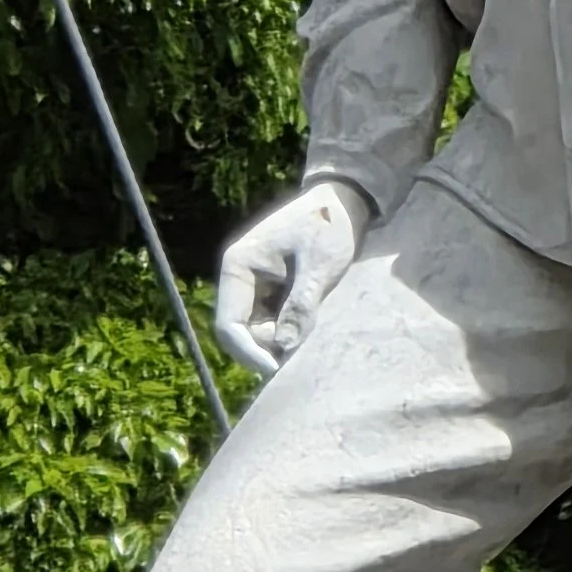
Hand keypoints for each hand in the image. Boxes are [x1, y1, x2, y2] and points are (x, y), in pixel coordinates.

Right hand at [213, 180, 369, 376]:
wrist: (342, 202)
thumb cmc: (328, 226)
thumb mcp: (318, 265)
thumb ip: (300, 304)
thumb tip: (284, 346)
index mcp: (237, 267)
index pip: (229, 325)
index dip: (249, 352)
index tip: (277, 368)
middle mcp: (239, 279)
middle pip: (242, 334)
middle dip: (269, 345)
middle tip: (305, 338)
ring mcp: (254, 287)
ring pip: (259, 332)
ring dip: (282, 338)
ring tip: (312, 319)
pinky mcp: (271, 292)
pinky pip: (273, 323)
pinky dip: (290, 328)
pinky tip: (311, 316)